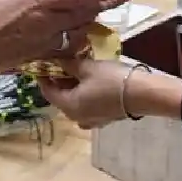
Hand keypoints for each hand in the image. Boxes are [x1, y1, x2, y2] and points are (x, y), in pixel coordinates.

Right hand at [0, 0, 121, 80]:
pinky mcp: (35, 57)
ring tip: (89, 19)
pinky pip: (58, 48)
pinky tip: (66, 40)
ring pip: (72, 33)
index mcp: (37, 2)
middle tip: (107, 2)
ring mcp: (42, 42)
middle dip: (95, 9)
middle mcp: (46, 23)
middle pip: (80, 15)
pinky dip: (66, 42)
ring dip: (83, 26)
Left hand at [38, 57, 172, 128]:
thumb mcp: (87, 67)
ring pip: (73, 102)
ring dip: (71, 87)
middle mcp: (76, 117)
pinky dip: (82, 93)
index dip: (43, 77)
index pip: (48, 91)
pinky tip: (89, 81)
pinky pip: (85, 105)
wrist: (141, 94)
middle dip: (58, 81)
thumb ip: (68, 64)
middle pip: (60, 98)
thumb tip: (56, 60)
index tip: (41, 64)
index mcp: (68, 106)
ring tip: (74, 69)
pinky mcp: (103, 118)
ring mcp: (90, 120)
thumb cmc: (110, 80)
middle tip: (59, 63)